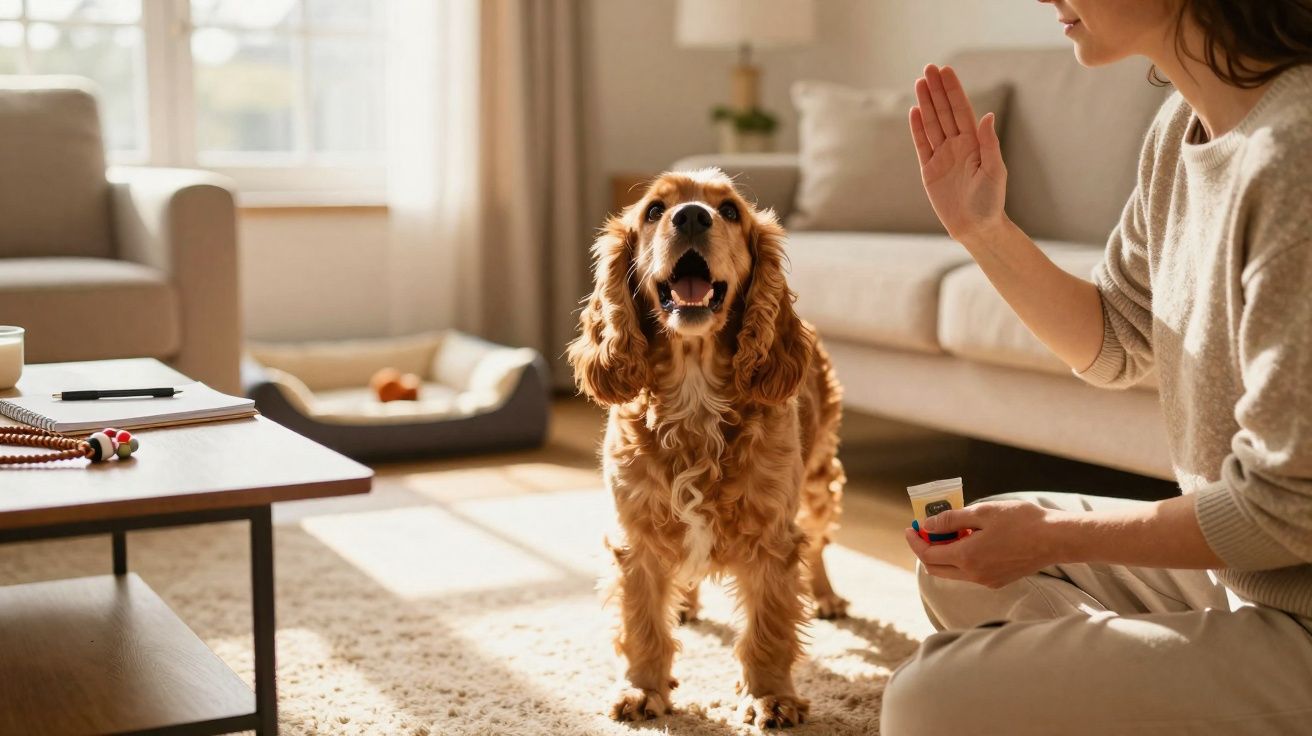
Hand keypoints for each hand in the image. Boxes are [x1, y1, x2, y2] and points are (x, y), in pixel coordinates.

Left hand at [904, 500, 1059, 588]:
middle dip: (925, 549)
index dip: (915, 541)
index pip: (928, 554)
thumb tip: (928, 525)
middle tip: (923, 531)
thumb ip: (951, 520)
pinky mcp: (999, 580)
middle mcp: (974, 574)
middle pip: (937, 567)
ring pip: (953, 572)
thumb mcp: (982, 513)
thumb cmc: (1021, 521)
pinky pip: (970, 573)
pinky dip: (961, 558)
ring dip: (944, 554)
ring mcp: (987, 580)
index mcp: (967, 557)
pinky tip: (969, 540)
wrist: (1056, 539)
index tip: (911, 527)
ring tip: (948, 531)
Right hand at [909, 64, 1008, 244]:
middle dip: (936, 90)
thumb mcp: (994, 171)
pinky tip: (914, 111)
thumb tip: (986, 116)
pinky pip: (921, 144)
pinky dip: (917, 128)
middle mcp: (957, 145)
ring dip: (925, 103)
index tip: (946, 71)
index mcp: (974, 143)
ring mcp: (942, 156)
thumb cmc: (990, 201)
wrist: (975, 227)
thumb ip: (989, 143)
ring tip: (919, 82)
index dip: (953, 91)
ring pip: (932, 124)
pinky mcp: (928, 170)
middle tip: (928, 68)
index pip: (961, 110)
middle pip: (944, 112)